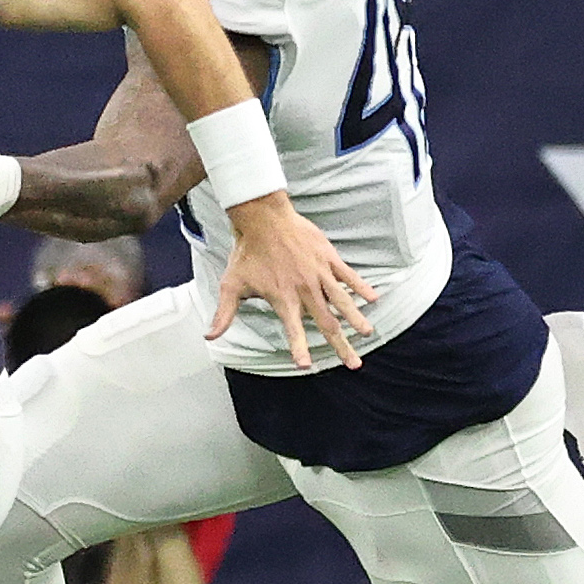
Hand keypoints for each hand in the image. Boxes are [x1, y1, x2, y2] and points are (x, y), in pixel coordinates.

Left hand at [209, 191, 376, 368]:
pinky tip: (373, 298)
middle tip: (353, 363)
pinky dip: (360, 286)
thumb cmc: (247, 252)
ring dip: (356, 319)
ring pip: (342, 301)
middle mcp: (304, 289)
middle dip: (340, 345)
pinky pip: (348, 275)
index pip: (293, 329)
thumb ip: (224, 314)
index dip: (299, 347)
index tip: (305, 365)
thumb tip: (210, 336)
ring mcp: (318, 273)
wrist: (262, 218)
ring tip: (367, 333)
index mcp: (283, 298)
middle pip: (327, 322)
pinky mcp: (327, 257)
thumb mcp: (231, 284)